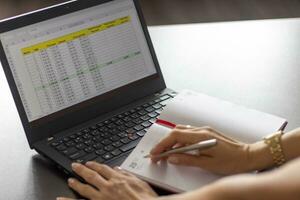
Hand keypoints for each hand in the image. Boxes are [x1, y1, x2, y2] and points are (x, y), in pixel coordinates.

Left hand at [57, 162, 156, 199]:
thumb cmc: (145, 198)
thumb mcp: (140, 182)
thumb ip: (127, 175)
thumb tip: (118, 169)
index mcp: (118, 179)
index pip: (103, 169)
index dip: (94, 165)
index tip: (89, 163)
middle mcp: (108, 187)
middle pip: (92, 176)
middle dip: (82, 170)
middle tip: (74, 166)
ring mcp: (103, 198)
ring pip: (85, 189)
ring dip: (77, 183)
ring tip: (70, 180)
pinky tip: (61, 199)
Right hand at [150, 125, 269, 174]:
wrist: (248, 155)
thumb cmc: (232, 161)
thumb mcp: (208, 164)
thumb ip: (188, 160)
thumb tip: (172, 158)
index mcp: (201, 137)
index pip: (175, 136)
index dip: (162, 144)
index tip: (155, 153)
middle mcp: (202, 130)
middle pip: (176, 132)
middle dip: (164, 143)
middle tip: (157, 155)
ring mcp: (204, 131)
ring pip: (181, 133)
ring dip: (171, 143)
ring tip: (165, 154)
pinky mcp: (207, 133)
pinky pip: (189, 135)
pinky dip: (180, 142)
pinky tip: (179, 151)